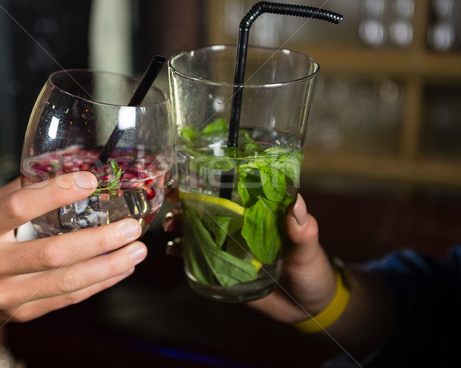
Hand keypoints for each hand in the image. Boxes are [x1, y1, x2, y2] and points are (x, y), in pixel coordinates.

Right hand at [0, 172, 146, 323]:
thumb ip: (22, 192)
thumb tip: (69, 166)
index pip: (19, 208)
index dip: (56, 193)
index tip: (90, 180)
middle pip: (52, 253)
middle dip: (99, 240)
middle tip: (131, 226)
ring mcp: (8, 293)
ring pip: (67, 282)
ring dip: (109, 266)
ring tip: (137, 251)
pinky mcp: (24, 313)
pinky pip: (68, 298)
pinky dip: (99, 283)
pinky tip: (121, 269)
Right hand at [162, 192, 335, 322]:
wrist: (308, 308)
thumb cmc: (313, 271)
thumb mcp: (308, 249)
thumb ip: (302, 229)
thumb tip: (296, 202)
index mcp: (261, 213)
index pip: (233, 190)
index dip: (210, 181)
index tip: (189, 176)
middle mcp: (242, 225)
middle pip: (208, 208)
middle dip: (186, 203)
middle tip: (172, 204)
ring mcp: (231, 246)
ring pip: (199, 230)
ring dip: (180, 226)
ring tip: (170, 229)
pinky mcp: (224, 268)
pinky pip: (200, 257)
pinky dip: (184, 251)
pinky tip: (173, 251)